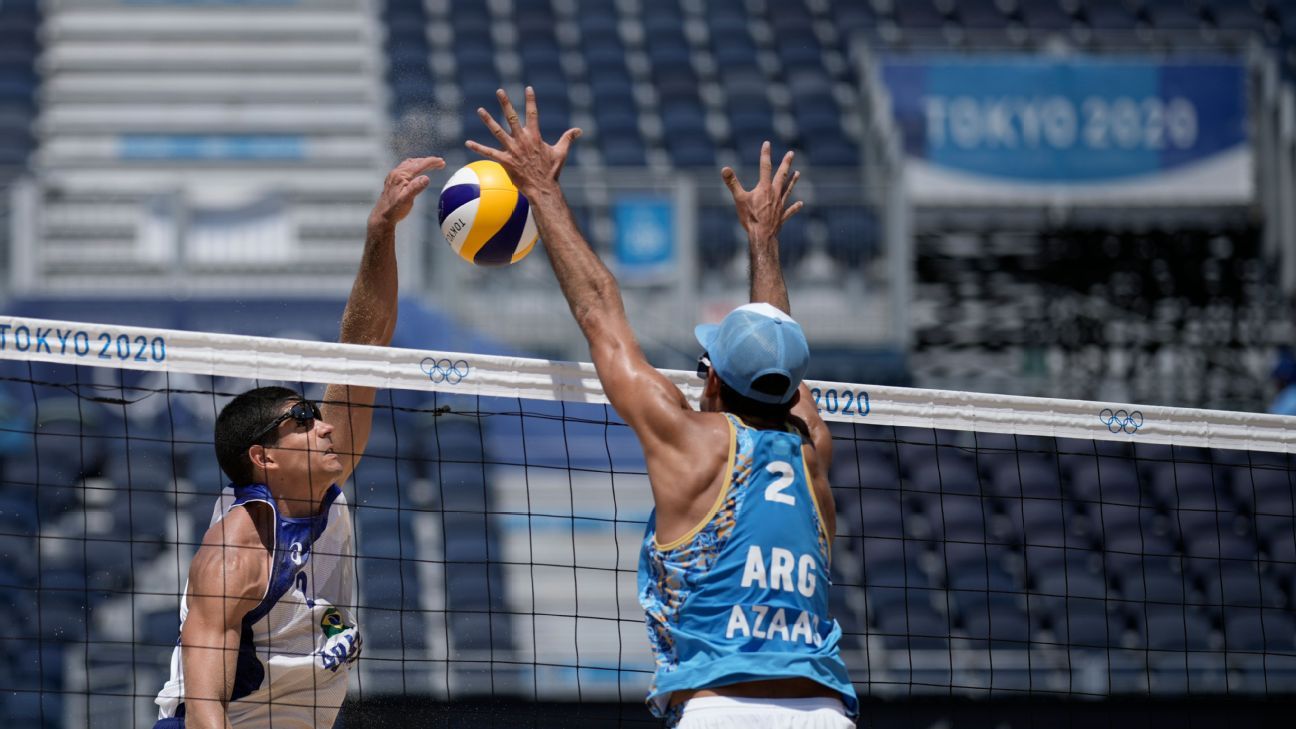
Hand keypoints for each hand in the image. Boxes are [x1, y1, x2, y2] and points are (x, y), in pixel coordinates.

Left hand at [370, 155, 444, 226]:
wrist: (382, 216)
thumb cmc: (395, 210)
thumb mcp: (407, 200)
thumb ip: (416, 188)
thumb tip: (427, 178)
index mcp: (401, 176)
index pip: (419, 165)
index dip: (431, 162)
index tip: (441, 162)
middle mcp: (396, 173)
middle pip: (415, 162)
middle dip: (428, 161)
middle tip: (440, 163)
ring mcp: (393, 176)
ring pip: (409, 164)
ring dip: (421, 162)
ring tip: (430, 164)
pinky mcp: (392, 180)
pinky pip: (405, 168)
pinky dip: (414, 166)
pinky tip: (417, 170)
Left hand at [466, 87, 581, 196]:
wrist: (543, 188)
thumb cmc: (552, 171)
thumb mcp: (561, 152)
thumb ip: (568, 138)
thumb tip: (579, 130)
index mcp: (535, 136)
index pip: (533, 114)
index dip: (531, 100)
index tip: (528, 88)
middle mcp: (523, 140)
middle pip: (512, 118)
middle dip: (506, 103)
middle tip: (500, 91)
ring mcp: (513, 150)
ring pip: (498, 131)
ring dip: (488, 120)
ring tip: (480, 110)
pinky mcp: (505, 161)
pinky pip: (489, 153)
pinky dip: (478, 148)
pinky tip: (468, 142)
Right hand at [722, 141, 801, 241]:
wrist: (762, 235)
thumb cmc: (750, 218)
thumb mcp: (739, 199)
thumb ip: (732, 183)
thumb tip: (724, 169)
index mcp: (765, 188)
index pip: (765, 167)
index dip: (765, 155)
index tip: (767, 144)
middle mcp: (775, 194)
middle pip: (782, 175)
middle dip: (786, 163)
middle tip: (791, 153)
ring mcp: (780, 205)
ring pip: (788, 190)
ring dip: (793, 181)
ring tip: (798, 173)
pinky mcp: (782, 216)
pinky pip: (790, 210)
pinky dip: (795, 207)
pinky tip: (800, 204)